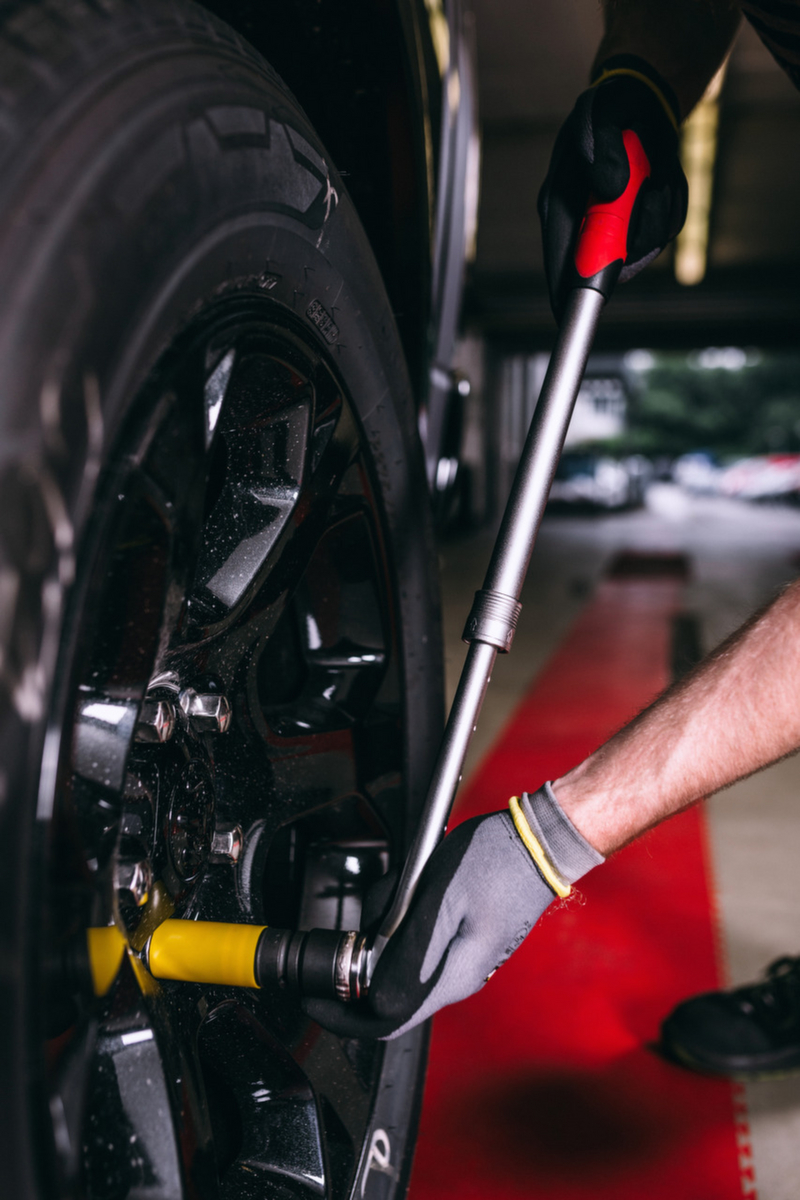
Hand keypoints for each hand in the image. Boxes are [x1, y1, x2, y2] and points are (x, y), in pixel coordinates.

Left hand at [304, 803, 565, 1039]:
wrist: (542, 839)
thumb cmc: (497, 862)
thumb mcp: (440, 903)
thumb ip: (406, 954)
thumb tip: (376, 999)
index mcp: (450, 977)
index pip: (387, 1023)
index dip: (342, 1017)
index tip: (313, 997)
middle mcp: (457, 976)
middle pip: (388, 987)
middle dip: (364, 951)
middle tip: (366, 911)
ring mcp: (463, 956)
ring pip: (400, 956)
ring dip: (386, 922)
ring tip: (399, 883)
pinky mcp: (465, 935)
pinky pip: (418, 935)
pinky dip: (403, 910)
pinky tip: (415, 880)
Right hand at [538, 60, 687, 320]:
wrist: (639, 102)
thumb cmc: (609, 110)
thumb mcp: (598, 116)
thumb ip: (599, 149)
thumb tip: (611, 186)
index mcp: (560, 205)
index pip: (560, 259)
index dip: (565, 291)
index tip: (568, 314)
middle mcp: (582, 224)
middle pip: (610, 261)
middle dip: (638, 236)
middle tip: (653, 186)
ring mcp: (610, 227)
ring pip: (644, 244)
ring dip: (658, 211)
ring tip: (656, 170)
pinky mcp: (636, 224)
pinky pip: (661, 229)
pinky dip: (669, 203)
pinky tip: (661, 175)